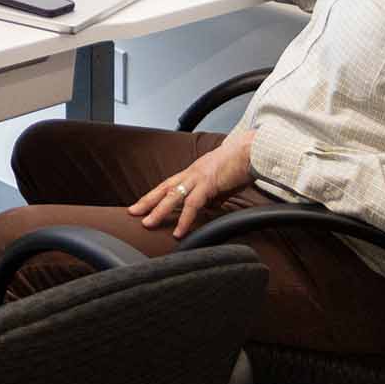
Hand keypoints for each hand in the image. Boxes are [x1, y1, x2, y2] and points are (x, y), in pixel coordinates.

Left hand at [130, 130, 256, 238]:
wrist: (252, 151)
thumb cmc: (240, 165)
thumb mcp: (223, 184)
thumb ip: (214, 195)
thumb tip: (209, 208)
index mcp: (194, 172)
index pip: (169, 184)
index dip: (154, 195)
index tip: (142, 205)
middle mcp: (192, 173)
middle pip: (164, 188)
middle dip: (147, 201)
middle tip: (132, 213)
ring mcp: (198, 177)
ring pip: (173, 196)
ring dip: (159, 211)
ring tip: (148, 224)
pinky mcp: (209, 183)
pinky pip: (193, 204)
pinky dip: (184, 219)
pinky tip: (179, 232)